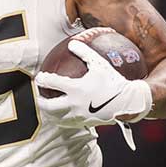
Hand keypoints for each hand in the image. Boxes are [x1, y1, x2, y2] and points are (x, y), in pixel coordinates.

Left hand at [33, 32, 152, 128]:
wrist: (127, 102)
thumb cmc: (114, 81)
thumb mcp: (99, 64)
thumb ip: (84, 52)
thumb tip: (72, 43)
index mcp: (76, 88)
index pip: (53, 83)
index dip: (43, 80)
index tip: (39, 78)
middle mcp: (75, 104)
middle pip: (49, 106)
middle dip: (40, 101)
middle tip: (38, 97)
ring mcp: (79, 115)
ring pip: (56, 117)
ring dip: (49, 113)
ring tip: (46, 108)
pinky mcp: (84, 123)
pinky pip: (67, 123)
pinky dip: (60, 120)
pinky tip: (60, 117)